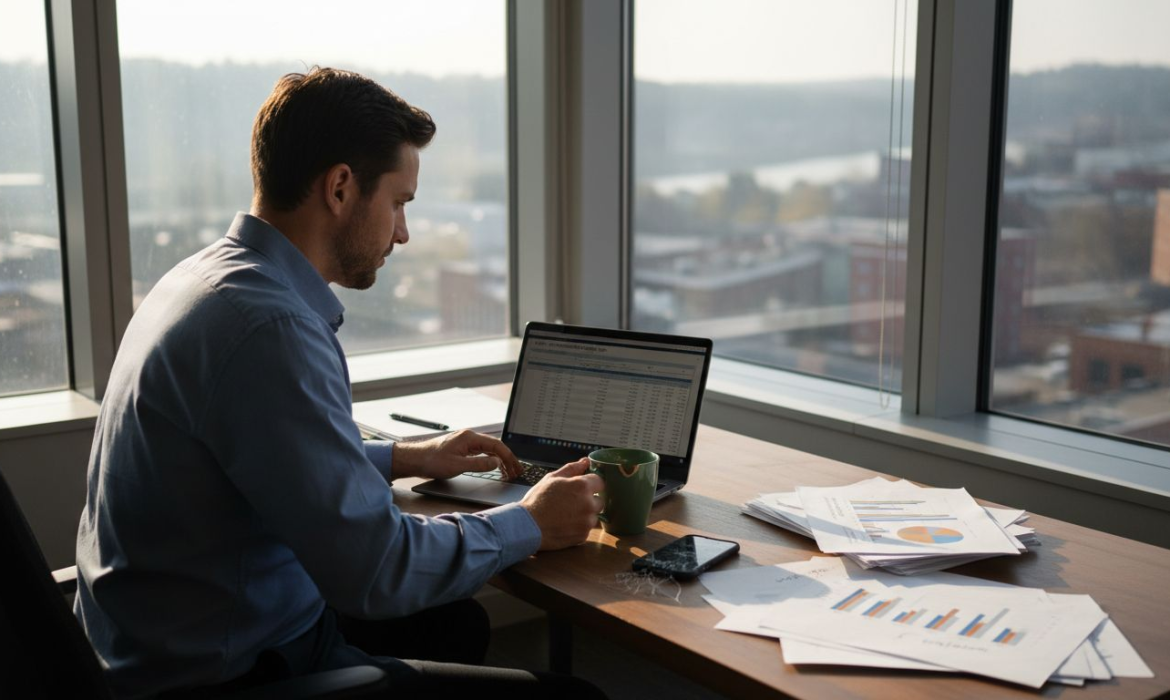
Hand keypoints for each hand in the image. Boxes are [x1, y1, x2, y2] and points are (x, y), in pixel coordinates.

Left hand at [392, 430, 521, 480]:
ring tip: (509, 471)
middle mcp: (469, 437)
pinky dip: (490, 459)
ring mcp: (465, 442)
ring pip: (488, 449)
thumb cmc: (432, 461)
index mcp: (470, 438)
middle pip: (494, 446)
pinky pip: (481, 452)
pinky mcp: (461, 448)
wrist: (414, 459)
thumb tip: (496, 462)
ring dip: (500, 459)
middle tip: (517, 471)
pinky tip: (494, 466)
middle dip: (507, 459)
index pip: (496, 445)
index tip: (515, 466)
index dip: (508, 456)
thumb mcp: (458, 466)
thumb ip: (479, 464)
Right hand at [520, 458, 604, 549]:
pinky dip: (578, 527)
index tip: (582, 488)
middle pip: (600, 500)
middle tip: (571, 502)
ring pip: (593, 516)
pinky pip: (586, 529)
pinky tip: (564, 524)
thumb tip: (586, 461)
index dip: (591, 484)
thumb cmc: (537, 500)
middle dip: (589, 500)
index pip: (600, 482)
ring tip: (566, 514)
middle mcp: (589, 504)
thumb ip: (572, 469)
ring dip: (585, 515)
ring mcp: (587, 522)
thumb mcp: (552, 478)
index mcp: (582, 486)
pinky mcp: (583, 536)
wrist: (527, 526)